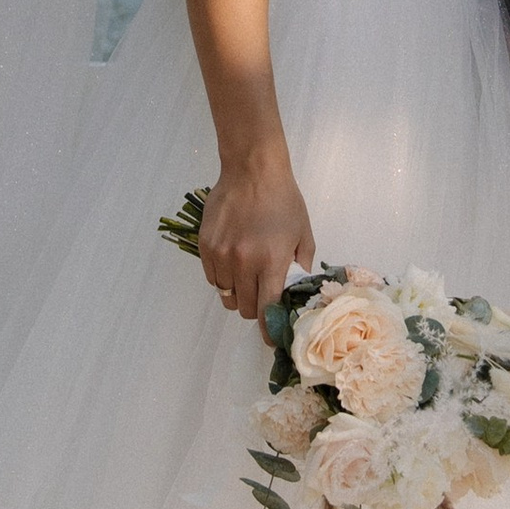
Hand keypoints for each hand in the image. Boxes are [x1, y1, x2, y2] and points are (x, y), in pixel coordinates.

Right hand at [197, 147, 315, 323]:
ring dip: (237, 294)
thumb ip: (300, 266)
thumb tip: (295, 291)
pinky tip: (233, 265)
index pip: (266, 310)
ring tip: (246, 279)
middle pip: (244, 307)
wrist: (252, 171)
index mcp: (271, 262)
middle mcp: (244, 262)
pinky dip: (223, 279)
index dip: (268, 329)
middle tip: (261, 299)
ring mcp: (221, 255)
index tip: (270, 338)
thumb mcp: (303, 233)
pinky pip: (212, 277)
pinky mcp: (206, 246)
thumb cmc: (283, 200)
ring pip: (226, 295)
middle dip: (254, 310)